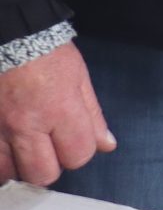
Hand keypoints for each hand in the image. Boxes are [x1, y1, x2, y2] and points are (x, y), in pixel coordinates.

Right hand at [0, 42, 114, 185]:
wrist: (10, 36)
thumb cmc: (46, 53)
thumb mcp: (79, 78)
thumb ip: (92, 115)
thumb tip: (106, 145)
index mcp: (59, 109)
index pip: (78, 155)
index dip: (79, 152)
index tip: (74, 141)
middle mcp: (27, 124)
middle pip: (42, 174)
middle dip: (50, 166)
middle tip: (48, 149)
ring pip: (8, 173)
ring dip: (18, 166)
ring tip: (24, 149)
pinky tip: (5, 149)